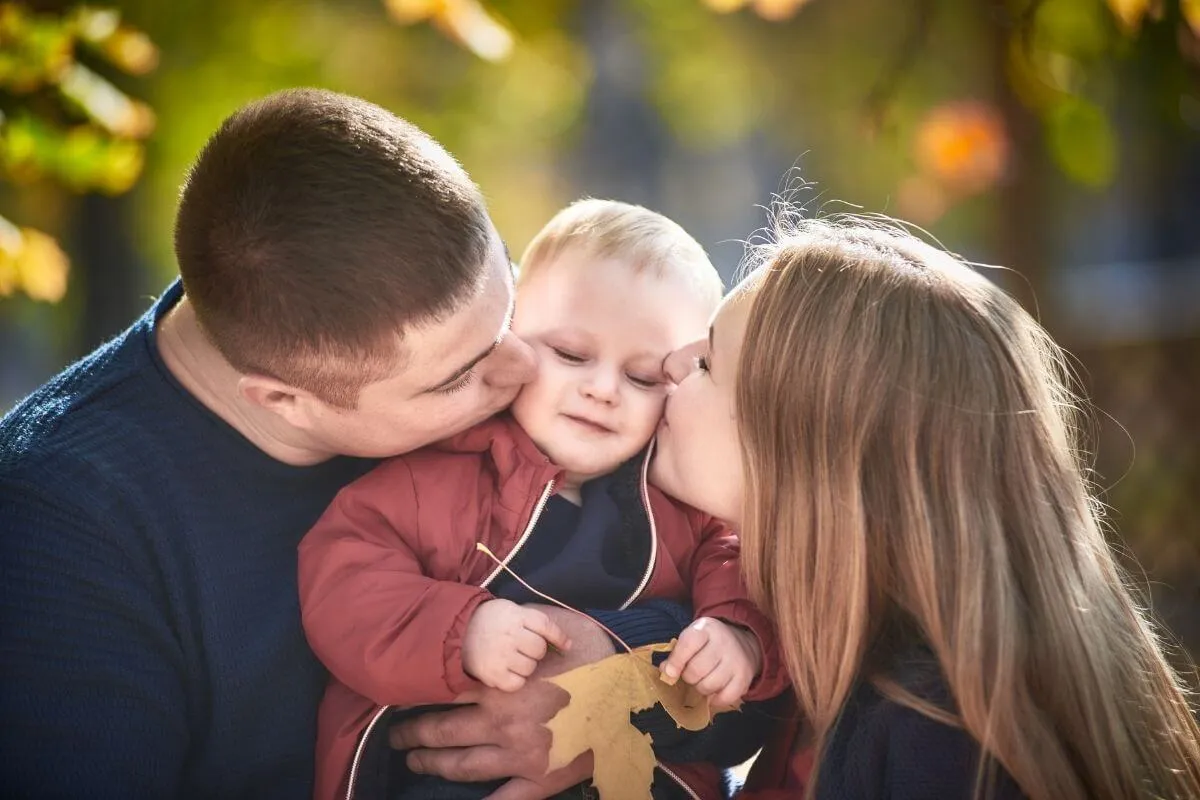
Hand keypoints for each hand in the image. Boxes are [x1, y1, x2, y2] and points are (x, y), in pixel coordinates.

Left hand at [390, 605, 615, 791]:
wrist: (631, 697)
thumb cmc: (594, 658)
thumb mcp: (555, 630)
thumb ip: (522, 627)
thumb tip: (497, 615)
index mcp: (501, 686)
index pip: (444, 693)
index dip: (417, 698)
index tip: (399, 701)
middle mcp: (501, 723)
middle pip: (443, 733)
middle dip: (413, 738)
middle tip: (395, 739)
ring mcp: (517, 756)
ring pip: (461, 767)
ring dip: (433, 766)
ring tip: (415, 764)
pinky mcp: (538, 780)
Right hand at [462, 599, 571, 691]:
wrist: (458, 632)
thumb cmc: (491, 621)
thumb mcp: (512, 611)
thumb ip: (535, 623)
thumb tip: (567, 644)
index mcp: (515, 616)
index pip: (545, 626)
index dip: (559, 636)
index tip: (566, 645)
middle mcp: (509, 635)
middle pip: (539, 649)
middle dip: (535, 650)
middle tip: (523, 648)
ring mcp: (501, 655)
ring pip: (530, 667)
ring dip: (526, 665)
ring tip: (512, 658)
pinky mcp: (493, 674)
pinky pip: (517, 683)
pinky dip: (516, 680)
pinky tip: (507, 671)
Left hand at [659, 617, 761, 710]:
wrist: (742, 643)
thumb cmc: (709, 642)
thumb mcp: (692, 638)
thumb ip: (677, 654)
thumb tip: (666, 672)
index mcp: (706, 629)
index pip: (688, 644)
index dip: (675, 662)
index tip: (669, 672)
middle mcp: (724, 642)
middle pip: (696, 670)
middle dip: (688, 677)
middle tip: (691, 674)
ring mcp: (736, 661)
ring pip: (708, 686)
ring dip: (700, 688)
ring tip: (703, 680)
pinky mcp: (744, 678)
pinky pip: (724, 698)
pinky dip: (715, 700)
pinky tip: (713, 691)